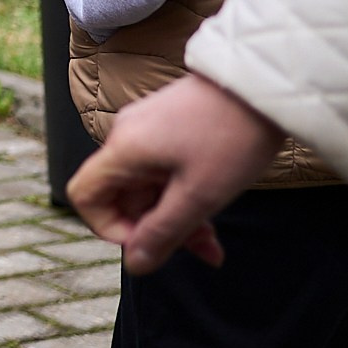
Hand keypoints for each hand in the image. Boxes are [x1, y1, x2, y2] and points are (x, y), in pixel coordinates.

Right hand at [68, 72, 280, 273]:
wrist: (263, 83)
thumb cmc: (232, 137)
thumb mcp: (199, 195)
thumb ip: (164, 232)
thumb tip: (135, 264)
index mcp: (124, 150)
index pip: (84, 196)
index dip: (109, 228)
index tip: (151, 243)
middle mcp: (127, 136)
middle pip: (121, 196)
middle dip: (156, 229)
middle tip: (202, 250)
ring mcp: (147, 130)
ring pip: (147, 187)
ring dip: (175, 217)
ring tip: (214, 241)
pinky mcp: (168, 126)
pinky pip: (162, 170)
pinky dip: (183, 194)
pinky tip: (213, 208)